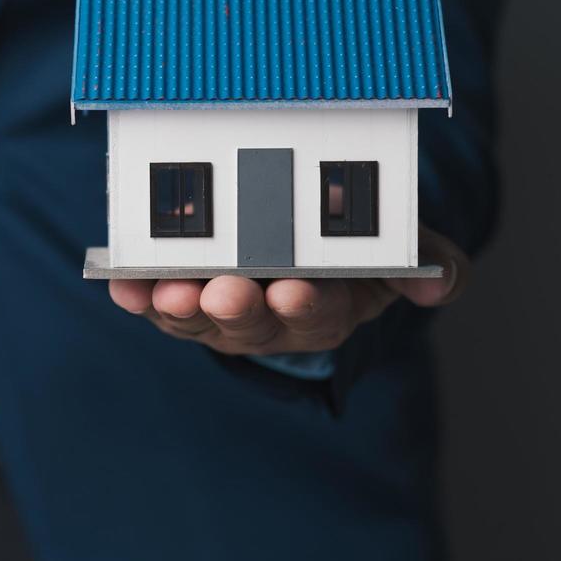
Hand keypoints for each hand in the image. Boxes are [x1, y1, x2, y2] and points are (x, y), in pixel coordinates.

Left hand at [108, 226, 469, 355]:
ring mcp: (219, 310)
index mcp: (327, 306)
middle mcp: (269, 317)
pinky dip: (137, 294)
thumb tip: (438, 283)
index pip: (318, 310)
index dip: (306, 301)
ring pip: (198, 314)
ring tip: (170, 290)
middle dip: (238, 307)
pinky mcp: (178, 296)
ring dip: (180, 304)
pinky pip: (154, 299)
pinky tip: (121, 283)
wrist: (304, 240)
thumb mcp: (401, 251)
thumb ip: (426, 263)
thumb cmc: (355, 249)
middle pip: (252, 320)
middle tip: (225, 292)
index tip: (295, 289)